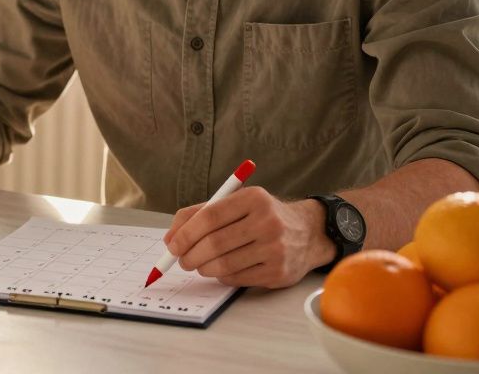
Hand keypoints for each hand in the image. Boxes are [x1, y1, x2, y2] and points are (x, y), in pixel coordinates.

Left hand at [161, 187, 332, 288]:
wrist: (308, 233)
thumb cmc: (261, 216)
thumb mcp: (236, 203)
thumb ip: (200, 214)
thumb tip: (170, 239)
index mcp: (253, 199)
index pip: (209, 217)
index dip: (185, 234)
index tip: (172, 246)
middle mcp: (267, 222)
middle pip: (215, 243)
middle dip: (190, 255)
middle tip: (181, 260)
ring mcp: (275, 249)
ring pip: (224, 264)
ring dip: (203, 268)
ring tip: (198, 265)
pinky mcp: (279, 272)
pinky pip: (237, 278)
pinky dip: (221, 276)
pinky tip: (221, 269)